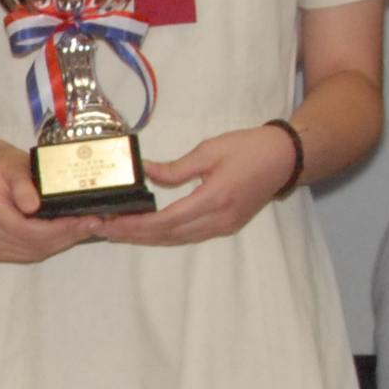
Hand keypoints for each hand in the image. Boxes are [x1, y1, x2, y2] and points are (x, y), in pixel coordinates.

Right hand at [0, 148, 100, 265]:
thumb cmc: (6, 168)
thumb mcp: (16, 167)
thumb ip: (24, 185)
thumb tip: (32, 206)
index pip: (24, 229)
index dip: (55, 229)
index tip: (81, 221)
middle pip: (30, 244)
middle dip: (64, 236)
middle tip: (91, 225)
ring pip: (32, 253)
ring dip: (60, 243)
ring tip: (82, 229)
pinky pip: (27, 255)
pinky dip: (49, 247)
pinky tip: (64, 235)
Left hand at [98, 125, 300, 248]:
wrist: (285, 158)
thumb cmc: (250, 148)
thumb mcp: (209, 151)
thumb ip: (176, 168)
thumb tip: (147, 172)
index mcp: (214, 199)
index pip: (167, 220)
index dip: (138, 225)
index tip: (112, 223)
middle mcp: (219, 219)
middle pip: (169, 236)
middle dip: (134, 235)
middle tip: (103, 231)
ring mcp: (224, 226)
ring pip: (178, 239)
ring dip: (148, 238)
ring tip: (118, 233)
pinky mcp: (227, 225)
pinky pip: (189, 236)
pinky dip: (165, 235)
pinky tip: (147, 231)